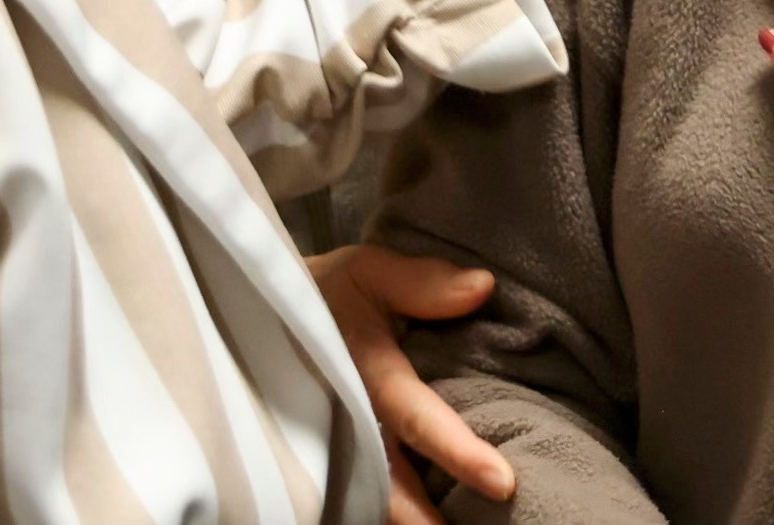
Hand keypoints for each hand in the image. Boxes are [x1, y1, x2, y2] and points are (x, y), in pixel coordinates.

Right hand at [307, 243, 512, 522]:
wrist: (271, 318)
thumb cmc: (332, 293)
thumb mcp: (369, 273)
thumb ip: (422, 283)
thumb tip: (483, 287)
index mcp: (366, 374)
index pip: (418, 418)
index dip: (459, 452)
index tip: (503, 483)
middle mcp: (351, 419)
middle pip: (393, 486)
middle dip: (429, 519)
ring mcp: (339, 444)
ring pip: (378, 499)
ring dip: (413, 519)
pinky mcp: (335, 456)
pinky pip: (364, 491)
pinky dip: (397, 508)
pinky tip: (428, 516)